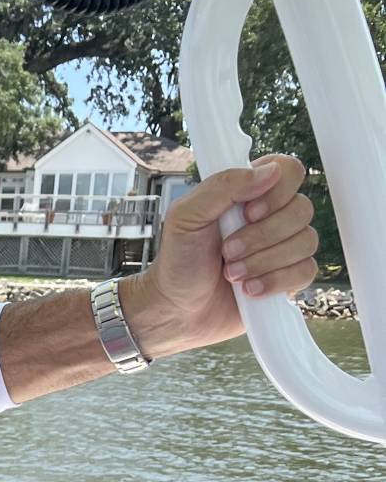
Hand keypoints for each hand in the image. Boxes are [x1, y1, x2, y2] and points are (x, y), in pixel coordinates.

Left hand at [125, 154, 318, 356]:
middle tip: (226, 252)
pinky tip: (249, 290)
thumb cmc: (178, 262)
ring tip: (231, 274)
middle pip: (302, 209)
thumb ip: (223, 186)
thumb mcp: (185, 217)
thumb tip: (270, 171)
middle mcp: (272, 216)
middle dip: (261, 236)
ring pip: (306, 241)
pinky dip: (276, 282)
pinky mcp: (287, 277)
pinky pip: (306, 271)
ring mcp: (283, 247)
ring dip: (264, 262)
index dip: (277, 192)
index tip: (248, 213)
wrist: (176, 310)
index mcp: (250, 193)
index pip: (290, 171)